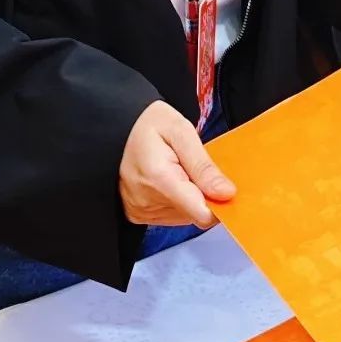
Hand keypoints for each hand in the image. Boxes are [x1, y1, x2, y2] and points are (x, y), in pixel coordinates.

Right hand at [119, 101, 234, 228]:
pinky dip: (177, 201)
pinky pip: (171, 216)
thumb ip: (204, 165)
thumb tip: (227, 193)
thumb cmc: (147, 124)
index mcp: (159, 179)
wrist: (113, 128)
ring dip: (189, 198)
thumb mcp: (180, 131)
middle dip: (202, 194)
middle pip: (195, 215)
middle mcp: (147, 202)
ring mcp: (141, 212)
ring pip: (185, 217)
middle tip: (191, 167)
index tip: (219, 184)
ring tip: (177, 171)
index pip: (203, 214)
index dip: (218, 203)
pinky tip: (168, 181)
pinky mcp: (138, 215)